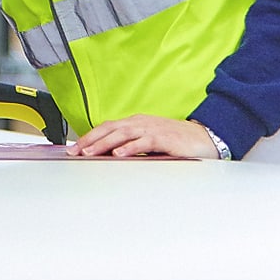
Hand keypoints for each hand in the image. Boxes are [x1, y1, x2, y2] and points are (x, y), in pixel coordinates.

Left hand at [66, 114, 218, 158]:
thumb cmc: (175, 141)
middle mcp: (140, 123)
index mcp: (135, 123)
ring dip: (104, 144)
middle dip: (90, 140)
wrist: (204, 138)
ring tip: (90, 153)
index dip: (89, 137)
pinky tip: (119, 154)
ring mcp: (151, 129)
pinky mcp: (164, 138)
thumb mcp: (148, 142)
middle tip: (75, 151)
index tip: (74, 148)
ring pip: (122, 134)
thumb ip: (131, 146)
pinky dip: (130, 147)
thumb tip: (108, 156)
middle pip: (110, 129)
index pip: (106, 128)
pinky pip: (143, 142)